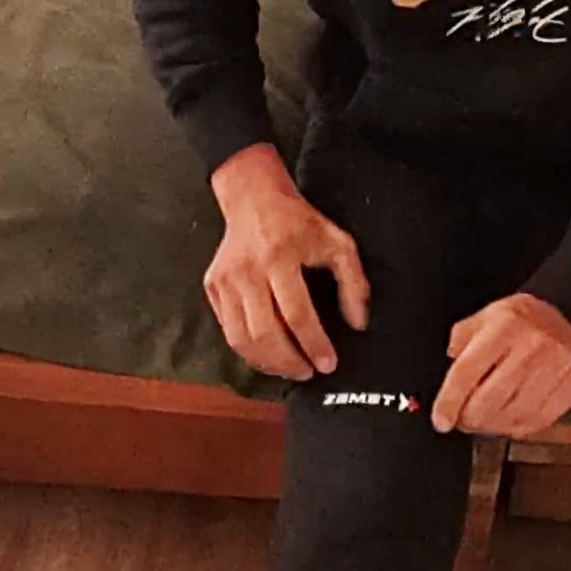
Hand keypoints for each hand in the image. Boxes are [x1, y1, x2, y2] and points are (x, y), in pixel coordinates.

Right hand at [203, 144, 370, 381]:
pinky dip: (248, 350)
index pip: (297, 314)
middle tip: (308, 372)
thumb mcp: (337, 243)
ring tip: (289, 369)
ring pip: (241, 338)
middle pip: (265, 333)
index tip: (328, 364)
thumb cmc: (299, 222)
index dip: (314, 345)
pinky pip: (228, 330)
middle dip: (288, 362)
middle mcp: (248, 271)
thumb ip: (353, 282)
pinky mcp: (213, 287)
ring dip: (266, 363)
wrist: (254, 198)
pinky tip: (268, 356)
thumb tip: (358, 323)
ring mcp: (225, 280)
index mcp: (280, 257)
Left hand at [432, 294, 570, 436]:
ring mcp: (557, 365)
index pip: (468, 370)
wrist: (565, 316)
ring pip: (514, 415)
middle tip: (462, 419)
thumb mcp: (483, 318)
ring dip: (492, 425)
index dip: (450, 401)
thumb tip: (449, 370)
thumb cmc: (519, 321)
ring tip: (485, 419)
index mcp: (506, 325)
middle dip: (469, 418)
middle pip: (490, 399)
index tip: (441, 420)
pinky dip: (518, 427)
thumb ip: (460, 341)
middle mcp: (533, 345)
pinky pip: (539, 420)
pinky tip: (509, 419)